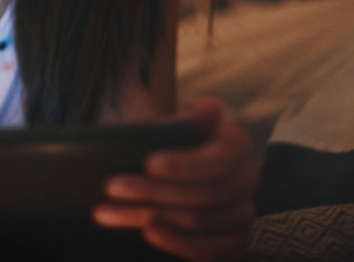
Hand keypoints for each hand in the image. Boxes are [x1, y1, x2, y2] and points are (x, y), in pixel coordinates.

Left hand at [93, 98, 257, 261]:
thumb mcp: (162, 125)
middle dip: (152, 191)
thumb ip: (182, 121)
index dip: (185, 164)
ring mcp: (242, 214)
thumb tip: (211, 107)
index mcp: (236, 144)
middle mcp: (247, 179)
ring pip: (198, 223)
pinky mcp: (231, 242)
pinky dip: (174, 243)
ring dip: (147, 216)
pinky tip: (145, 232)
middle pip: (204, 194)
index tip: (148, 163)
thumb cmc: (158, 141)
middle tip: (110, 186)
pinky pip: (208, 252)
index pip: (218, 159)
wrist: (157, 165)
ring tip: (106, 210)